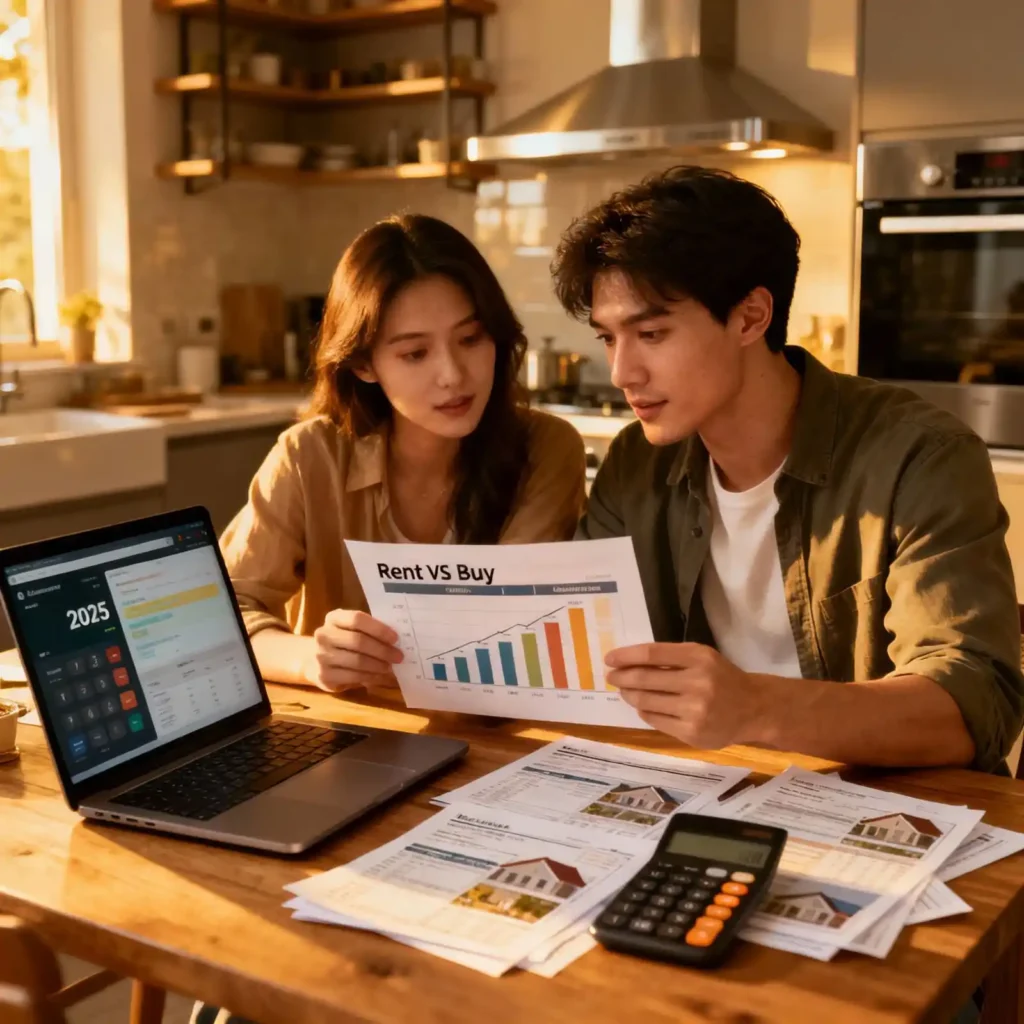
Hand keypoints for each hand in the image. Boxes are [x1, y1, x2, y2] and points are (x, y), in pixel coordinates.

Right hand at [303, 609, 402, 693]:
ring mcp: (321, 656)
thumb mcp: (350, 630)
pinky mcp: (324, 675)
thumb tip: (396, 641)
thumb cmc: (342, 642)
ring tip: (390, 666)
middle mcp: (324, 635)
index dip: (378, 628)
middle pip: (358, 641)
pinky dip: (371, 676)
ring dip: (378, 665)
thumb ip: (368, 630)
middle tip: (398, 656)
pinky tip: (380, 676)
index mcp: (333, 618)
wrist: (314, 660)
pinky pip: (353, 676)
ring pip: (357, 660)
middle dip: (382, 650)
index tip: (395, 638)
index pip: (357, 619)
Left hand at [606, 643, 764, 748]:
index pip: (652, 654)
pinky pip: (655, 720)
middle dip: (622, 677)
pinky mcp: (692, 733)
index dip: (626, 656)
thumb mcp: (702, 658)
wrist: (754, 709)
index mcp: (699, 658)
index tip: (609, 658)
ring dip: (629, 695)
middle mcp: (697, 683)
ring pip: (646, 701)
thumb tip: (628, 662)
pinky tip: (642, 706)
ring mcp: (694, 710)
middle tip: (611, 676)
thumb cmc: (722, 678)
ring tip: (624, 691)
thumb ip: (671, 658)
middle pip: (645, 679)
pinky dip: (644, 711)